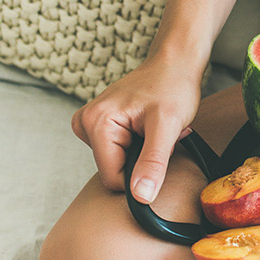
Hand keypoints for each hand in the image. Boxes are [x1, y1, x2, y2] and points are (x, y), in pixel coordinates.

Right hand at [70, 54, 202, 203]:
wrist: (174, 63)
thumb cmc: (173, 86)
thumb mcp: (167, 126)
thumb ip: (153, 163)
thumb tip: (140, 197)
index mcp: (95, 123)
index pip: (113, 178)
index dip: (142, 176)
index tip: (162, 152)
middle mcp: (85, 123)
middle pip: (114, 170)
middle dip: (143, 160)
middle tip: (161, 135)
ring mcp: (90, 124)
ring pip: (119, 162)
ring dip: (143, 152)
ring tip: (155, 128)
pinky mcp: (100, 125)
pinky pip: (119, 151)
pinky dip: (140, 144)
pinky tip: (149, 127)